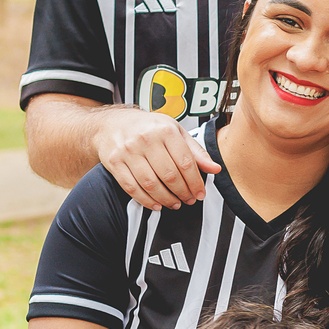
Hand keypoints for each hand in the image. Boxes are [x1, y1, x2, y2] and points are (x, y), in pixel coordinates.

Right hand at [95, 106, 219, 209]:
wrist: (113, 123)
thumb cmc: (148, 127)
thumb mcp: (175, 131)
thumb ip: (195, 151)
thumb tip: (215, 169)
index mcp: (165, 130)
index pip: (185, 162)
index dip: (195, 182)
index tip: (200, 194)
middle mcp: (146, 139)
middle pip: (169, 176)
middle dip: (182, 193)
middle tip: (188, 200)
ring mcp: (128, 151)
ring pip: (151, 184)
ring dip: (166, 199)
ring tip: (174, 204)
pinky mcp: (114, 162)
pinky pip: (132, 188)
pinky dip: (146, 201)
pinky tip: (156, 204)